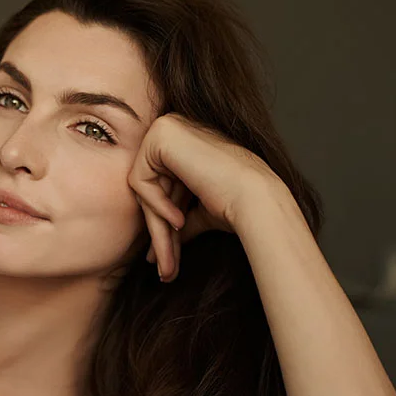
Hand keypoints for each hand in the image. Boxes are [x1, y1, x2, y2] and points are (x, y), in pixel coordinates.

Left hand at [128, 113, 284, 281]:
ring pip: (143, 189)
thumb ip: (174, 217)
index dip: (163, 221)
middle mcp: (174, 127)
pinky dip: (156, 204)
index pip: (159, 185)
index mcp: (184, 141)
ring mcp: (167, 126)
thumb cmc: (233, 205)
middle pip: (149, 189)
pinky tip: (178, 219)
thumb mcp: (195, 212)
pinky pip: (140, 180)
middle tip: (163, 269)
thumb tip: (156, 248)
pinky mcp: (161, 134)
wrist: (256, 199)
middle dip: (157, 231)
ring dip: (156, 228)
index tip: (167, 255)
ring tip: (167, 262)